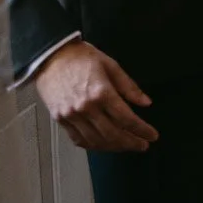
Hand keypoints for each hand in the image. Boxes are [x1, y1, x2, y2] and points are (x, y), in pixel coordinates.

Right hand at [34, 40, 156, 151]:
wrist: (50, 55)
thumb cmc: (81, 57)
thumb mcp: (111, 65)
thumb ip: (129, 86)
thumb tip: (146, 103)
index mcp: (101, 92)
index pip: (127, 119)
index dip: (142, 130)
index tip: (152, 135)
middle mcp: (86, 108)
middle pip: (113, 134)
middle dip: (131, 142)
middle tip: (143, 145)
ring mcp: (71, 115)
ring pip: (96, 141)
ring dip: (114, 147)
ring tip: (126, 145)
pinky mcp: (60, 119)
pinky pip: (79, 140)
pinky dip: (93, 145)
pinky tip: (104, 144)